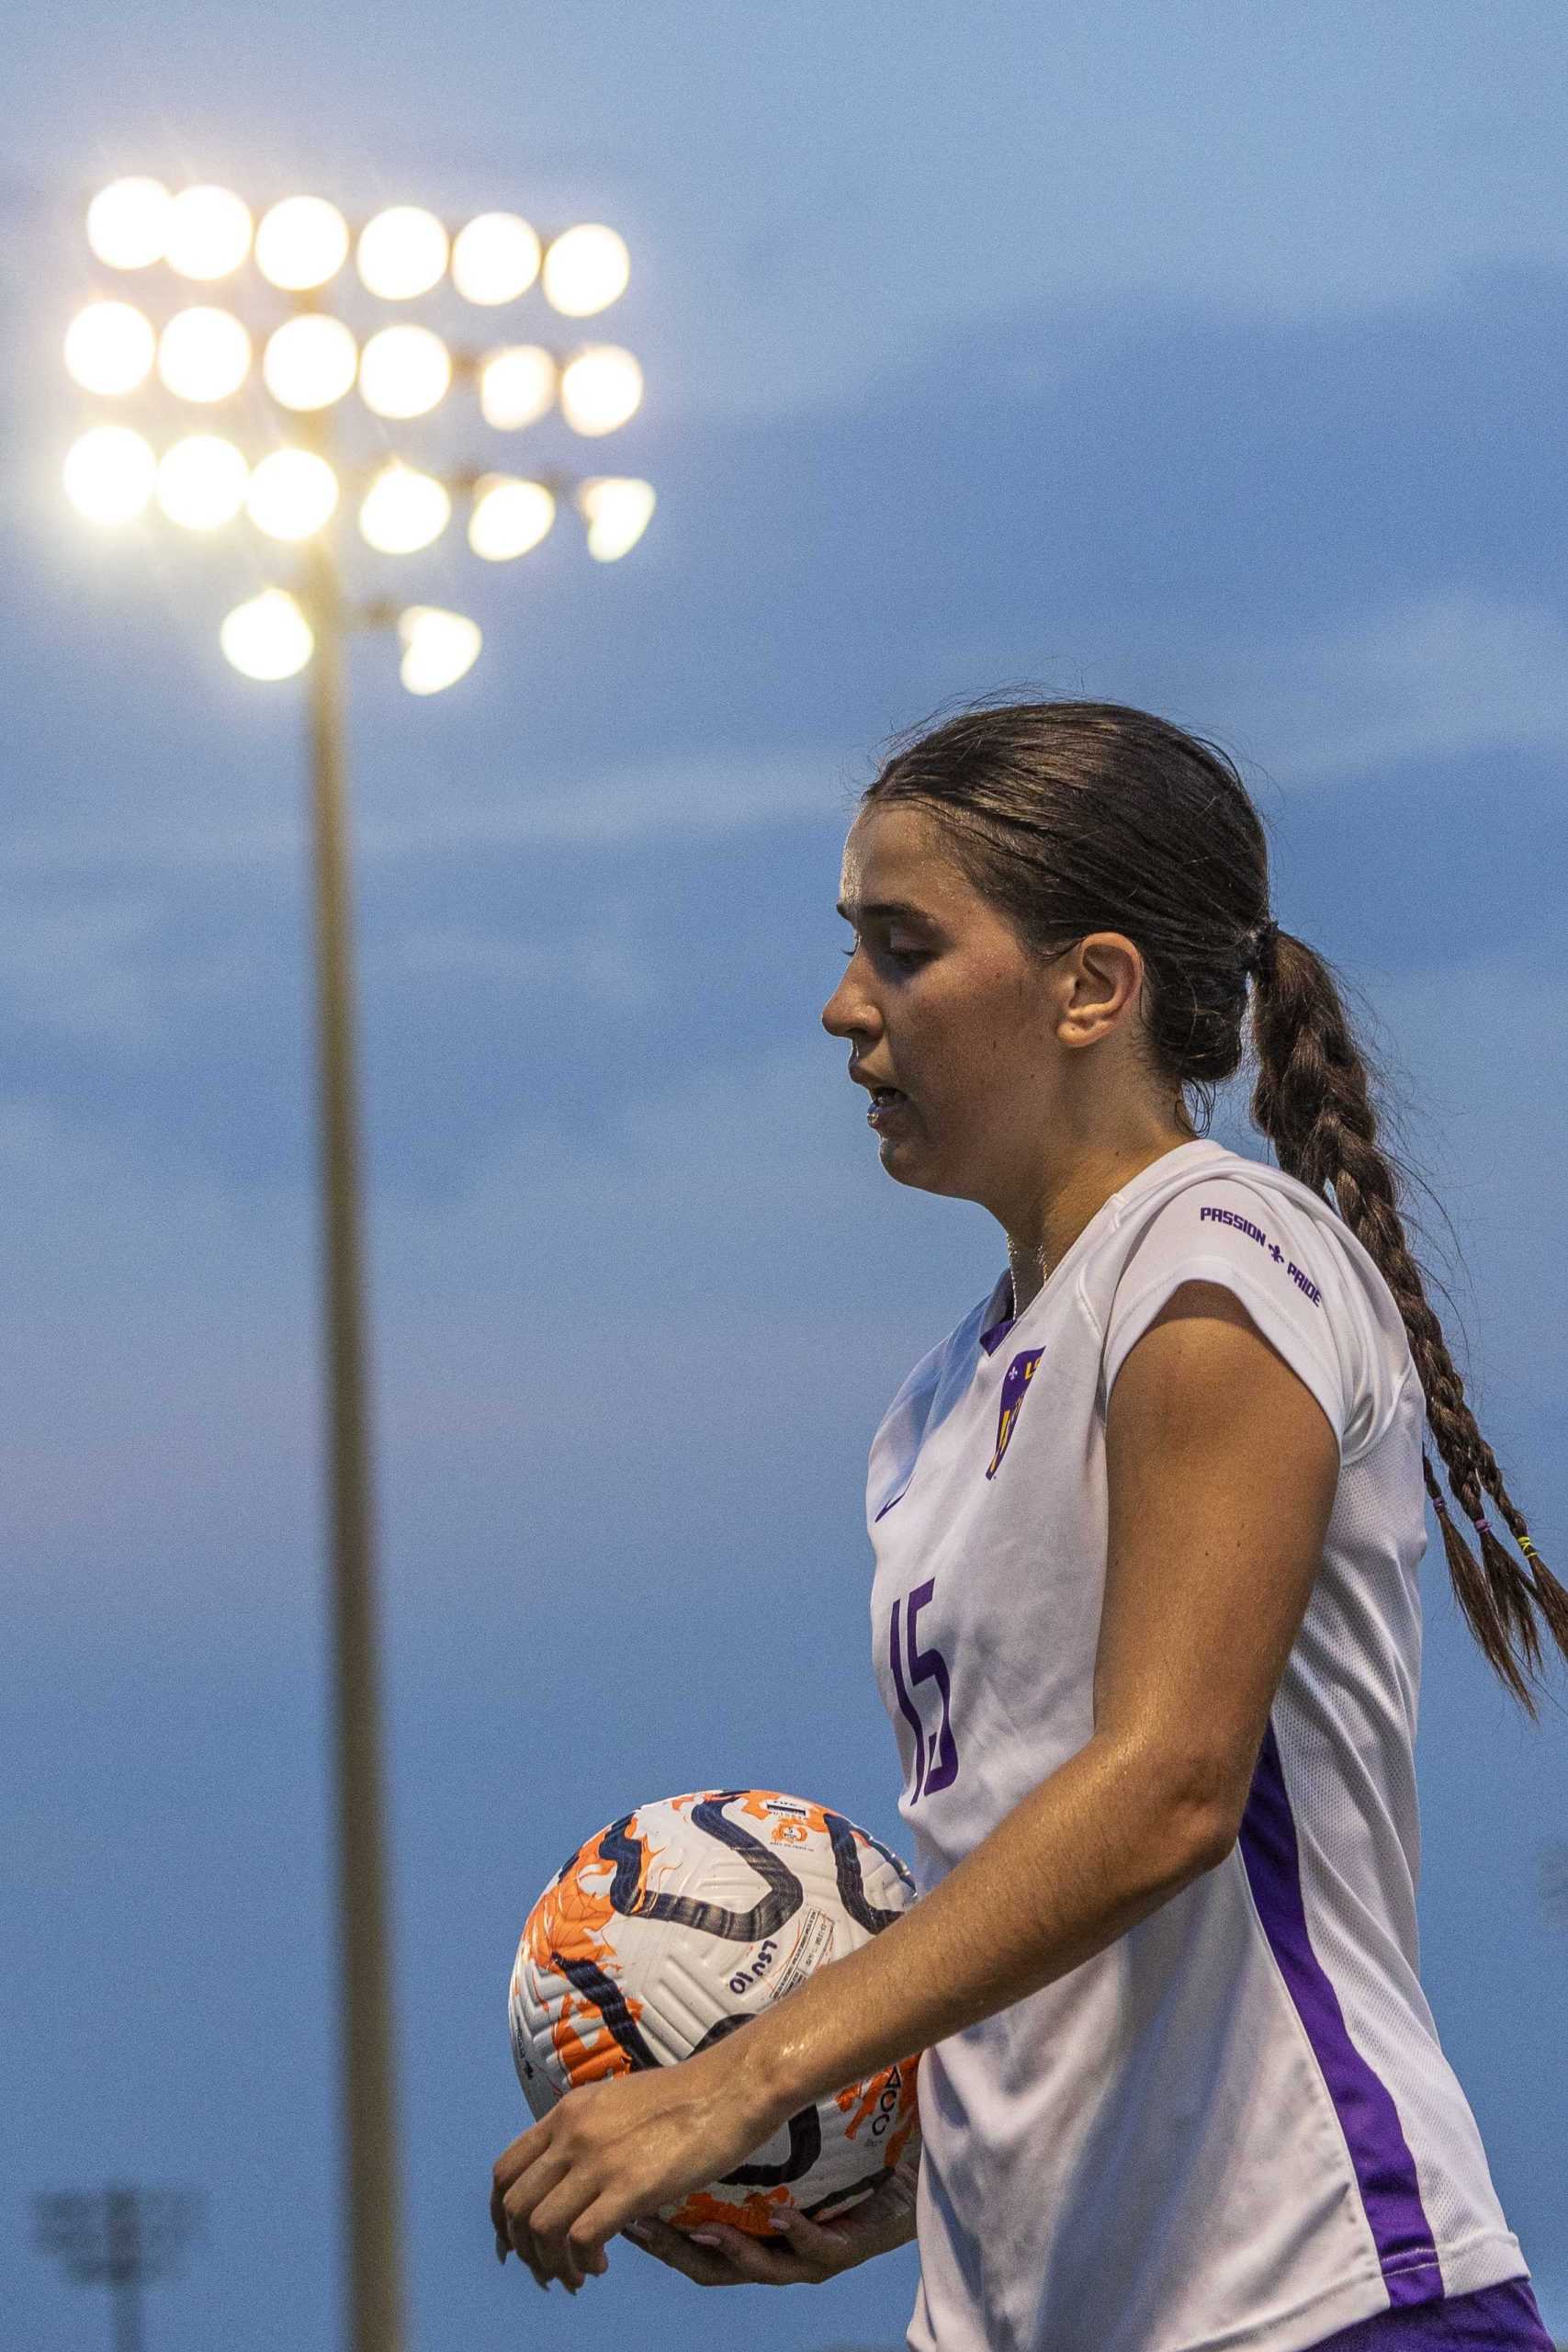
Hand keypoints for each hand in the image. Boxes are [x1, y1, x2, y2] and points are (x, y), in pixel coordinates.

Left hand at [491, 2046, 783, 2291]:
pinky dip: (583, 2262)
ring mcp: (600, 2158)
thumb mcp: (617, 2101)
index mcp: (567, 2112)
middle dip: (523, 2249)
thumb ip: (587, 2131)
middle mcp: (573, 2133)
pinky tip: (601, 2264)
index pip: (505, 2171)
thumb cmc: (684, 2097)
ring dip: (551, 2263)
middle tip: (547, 2270)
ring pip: (541, 2227)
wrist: (730, 2088)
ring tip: (576, 2275)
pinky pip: (581, 2238)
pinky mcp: (631, 2185)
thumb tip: (572, 2172)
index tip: (515, 2243)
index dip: (500, 2216)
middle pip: (515, 2205)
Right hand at [620, 2150, 919, 2286]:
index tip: (620, 2214)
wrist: (901, 2182)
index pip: (692, 2246)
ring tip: (707, 2228)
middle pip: (715, 2269)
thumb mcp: (774, 2162)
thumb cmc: (836, 2170)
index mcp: (750, 2236)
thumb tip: (677, 2118)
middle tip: (645, 2228)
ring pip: (762, 2269)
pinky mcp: (846, 2248)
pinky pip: (817, 2248)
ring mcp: (808, 2257)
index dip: (656, 2237)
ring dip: (731, 2251)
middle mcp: (774, 2256)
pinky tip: (780, 2216)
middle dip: (678, 2251)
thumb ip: (730, 2152)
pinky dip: (797, 2235)